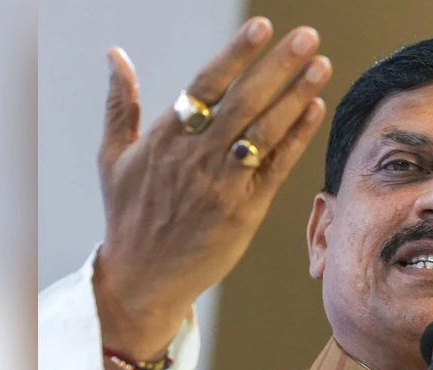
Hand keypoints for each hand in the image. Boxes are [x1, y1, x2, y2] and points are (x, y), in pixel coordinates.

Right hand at [93, 17, 331, 359]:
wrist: (142, 278)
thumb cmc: (128, 215)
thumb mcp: (113, 158)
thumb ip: (120, 104)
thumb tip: (115, 55)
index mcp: (164, 139)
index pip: (205, 85)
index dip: (236, 55)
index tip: (262, 27)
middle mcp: (195, 158)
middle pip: (243, 102)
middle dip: (277, 66)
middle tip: (307, 37)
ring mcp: (221, 185)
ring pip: (263, 132)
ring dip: (295, 96)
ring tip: (320, 66)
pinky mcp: (244, 210)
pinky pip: (275, 167)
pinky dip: (296, 137)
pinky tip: (314, 109)